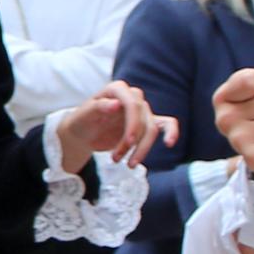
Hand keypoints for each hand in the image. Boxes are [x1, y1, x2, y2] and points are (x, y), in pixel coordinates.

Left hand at [54, 80, 172, 172]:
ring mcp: (141, 110)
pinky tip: (170, 143)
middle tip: (117, 159)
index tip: (128, 143)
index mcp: (117, 89)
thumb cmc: (82, 121)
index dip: (133, 125)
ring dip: (141, 149)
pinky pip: (165, 124)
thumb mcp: (84, 115)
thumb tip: (116, 104)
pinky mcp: (146, 123)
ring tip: (126, 164)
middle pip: (144, 120)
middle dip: (133, 142)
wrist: (83, 133)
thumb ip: (98, 107)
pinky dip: (171, 132)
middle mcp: (132, 96)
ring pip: (152, 129)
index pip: (133, 105)